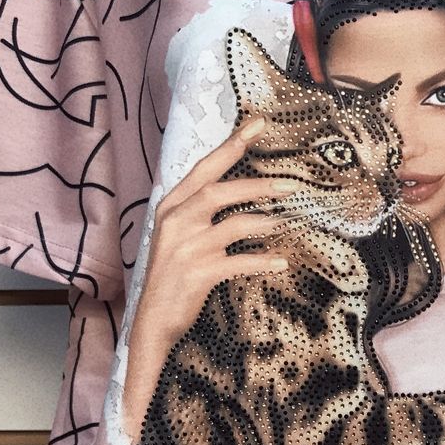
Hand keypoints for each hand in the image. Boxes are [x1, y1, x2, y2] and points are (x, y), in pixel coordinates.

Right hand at [121, 115, 296, 437]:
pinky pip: (239, 262)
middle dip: (257, 184)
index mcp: (170, 207)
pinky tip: (281, 262)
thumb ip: (198, 210)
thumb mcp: (178, 235)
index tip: (259, 124)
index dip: (232, 145)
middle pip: (219, 192)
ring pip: (234, 225)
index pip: (204, 168)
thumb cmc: (172, 274)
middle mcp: (176, 222)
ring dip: (265, 221)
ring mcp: (186, 248)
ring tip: (287, 223)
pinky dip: (262, 261)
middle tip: (291, 184)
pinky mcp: (199, 274)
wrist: (154, 320)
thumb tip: (236, 185)